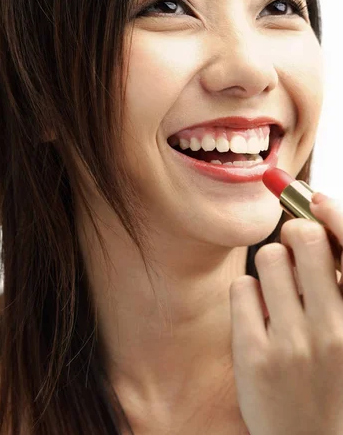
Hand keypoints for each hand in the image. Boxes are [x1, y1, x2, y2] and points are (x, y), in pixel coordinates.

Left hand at [229, 193, 342, 434]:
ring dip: (273, 268)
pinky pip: (243, 287)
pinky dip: (250, 295)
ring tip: (281, 296)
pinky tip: (261, 318)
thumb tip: (316, 217)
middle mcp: (335, 332)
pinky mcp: (255, 357)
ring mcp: (293, 345)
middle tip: (294, 247)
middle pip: (303, 237)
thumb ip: (339, 280)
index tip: (316, 199)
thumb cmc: (334, 377)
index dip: (334, 214)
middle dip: (296, 234)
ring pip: (269, 257)